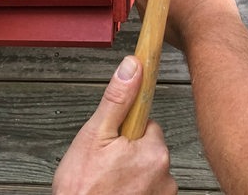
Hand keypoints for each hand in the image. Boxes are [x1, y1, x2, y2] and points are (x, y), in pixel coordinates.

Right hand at [52, 56, 175, 193]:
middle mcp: (165, 175)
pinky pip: (147, 190)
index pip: (148, 125)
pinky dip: (132, 192)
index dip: (125, 132)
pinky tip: (114, 193)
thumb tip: (132, 66)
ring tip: (106, 183)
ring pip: (147, 171)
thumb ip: (117, 100)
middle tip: (103, 165)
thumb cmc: (82, 191)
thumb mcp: (93, 136)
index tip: (113, 142)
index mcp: (154, 151)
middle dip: (127, 154)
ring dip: (130, 175)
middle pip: (148, 149)